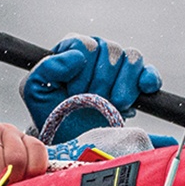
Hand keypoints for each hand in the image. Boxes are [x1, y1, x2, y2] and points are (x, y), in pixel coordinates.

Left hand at [19, 34, 161, 139]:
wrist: (73, 141)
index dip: (81, 73)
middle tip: (91, 102)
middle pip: (109, 51)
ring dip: (122, 86)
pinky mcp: (138, 82)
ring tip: (112, 105)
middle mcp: (98, 52)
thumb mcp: (36, 91)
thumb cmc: (53, 114)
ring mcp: (119, 67)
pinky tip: (143, 90)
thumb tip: (77, 56)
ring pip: (131, 58)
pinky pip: (148, 72)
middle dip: (99, 83)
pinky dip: (148, 79)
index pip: (85, 45)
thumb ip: (47, 68)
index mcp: (73, 49)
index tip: (73, 94)